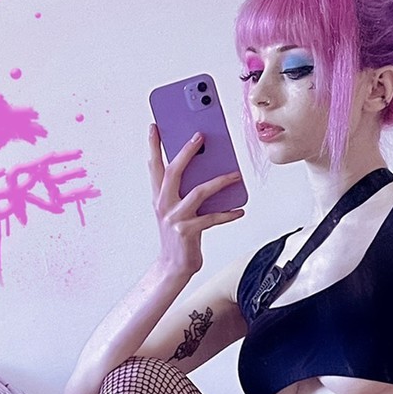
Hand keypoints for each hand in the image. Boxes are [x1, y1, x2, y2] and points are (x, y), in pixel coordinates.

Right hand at [148, 124, 244, 278]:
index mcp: (159, 197)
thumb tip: (207, 168)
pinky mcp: (187, 232)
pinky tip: (239, 210)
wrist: (173, 266)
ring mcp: (175, 218)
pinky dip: (227, 214)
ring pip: (198, 192)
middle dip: (186, 151)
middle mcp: (163, 205)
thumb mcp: (176, 209)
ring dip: (219, 181)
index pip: (154, 166)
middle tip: (199, 136)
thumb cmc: (179, 235)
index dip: (153, 146)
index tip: (155, 127)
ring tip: (235, 174)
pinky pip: (212, 218)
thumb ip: (185, 190)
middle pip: (173, 172)